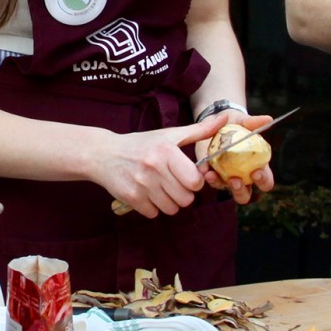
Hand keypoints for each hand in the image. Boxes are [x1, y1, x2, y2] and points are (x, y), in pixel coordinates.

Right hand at [92, 114, 231, 217]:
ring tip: (160, 189)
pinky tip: (146, 194)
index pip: (194, 181)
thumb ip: (200, 130)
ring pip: (171, 209)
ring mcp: (141, 184)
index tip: (187, 176)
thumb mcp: (169, 135)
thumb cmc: (141, 144)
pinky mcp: (130, 198)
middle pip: (185, 199)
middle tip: (174, 184)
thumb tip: (226, 117)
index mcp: (166, 151)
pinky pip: (153, 213)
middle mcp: (154, 168)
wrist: (103, 154)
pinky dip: (153, 208)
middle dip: (183, 194)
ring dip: (169, 202)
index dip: (194, 182)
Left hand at [195, 110, 277, 203]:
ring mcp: (227, 178)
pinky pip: (210, 180)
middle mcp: (243, 177)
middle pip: (246, 195)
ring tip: (212, 175)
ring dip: (220, 185)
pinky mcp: (212, 174)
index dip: (263, 180)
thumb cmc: (236, 124)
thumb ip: (254, 123)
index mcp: (257, 166)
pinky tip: (203, 168)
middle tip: (235, 179)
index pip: (266, 181)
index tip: (256, 171)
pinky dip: (206, 176)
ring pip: (226, 191)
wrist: (215, 122)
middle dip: (241, 190)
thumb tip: (268, 119)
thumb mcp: (243, 122)